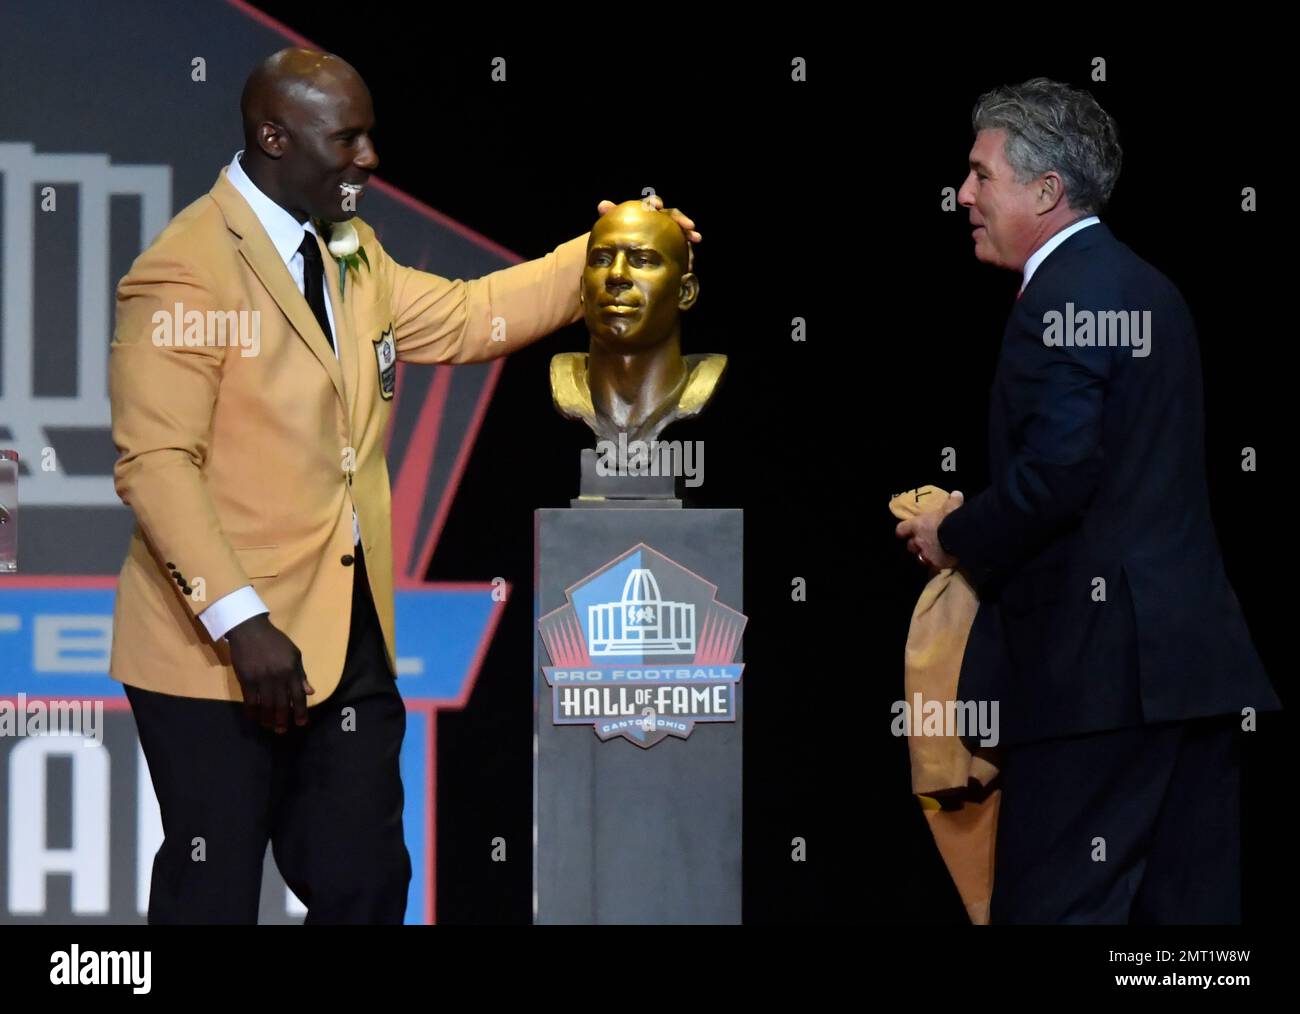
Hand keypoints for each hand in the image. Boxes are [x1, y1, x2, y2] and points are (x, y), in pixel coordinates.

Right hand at [226, 614, 314, 732]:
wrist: (250, 630)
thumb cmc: (274, 641)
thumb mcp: (294, 654)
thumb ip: (301, 674)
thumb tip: (310, 692)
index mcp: (291, 670)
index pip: (298, 696)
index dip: (300, 711)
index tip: (301, 723)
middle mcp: (277, 677)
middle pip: (282, 704)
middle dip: (283, 720)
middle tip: (283, 731)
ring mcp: (260, 679)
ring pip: (266, 706)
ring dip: (268, 719)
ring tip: (270, 727)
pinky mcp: (246, 680)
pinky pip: (250, 701)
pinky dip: (252, 712)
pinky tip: (254, 718)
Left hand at [597, 195, 700, 243]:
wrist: (624, 249)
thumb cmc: (620, 232)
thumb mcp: (614, 224)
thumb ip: (610, 214)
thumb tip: (603, 205)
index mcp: (645, 212)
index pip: (651, 204)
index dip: (655, 203)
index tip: (657, 206)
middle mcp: (659, 220)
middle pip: (672, 216)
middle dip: (681, 219)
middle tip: (689, 225)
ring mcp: (667, 232)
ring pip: (680, 231)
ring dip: (689, 233)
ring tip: (696, 238)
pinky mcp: (671, 245)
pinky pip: (680, 246)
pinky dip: (686, 251)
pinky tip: (689, 258)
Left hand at [895, 490, 962, 570]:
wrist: (962, 537)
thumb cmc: (952, 519)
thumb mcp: (952, 507)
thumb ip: (952, 501)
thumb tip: (956, 494)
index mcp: (917, 526)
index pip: (901, 529)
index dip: (903, 530)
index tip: (906, 530)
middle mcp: (919, 541)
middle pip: (910, 546)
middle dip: (916, 544)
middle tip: (925, 542)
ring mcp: (926, 555)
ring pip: (920, 558)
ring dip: (925, 555)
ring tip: (934, 554)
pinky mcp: (937, 565)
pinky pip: (934, 566)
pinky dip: (937, 565)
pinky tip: (944, 562)